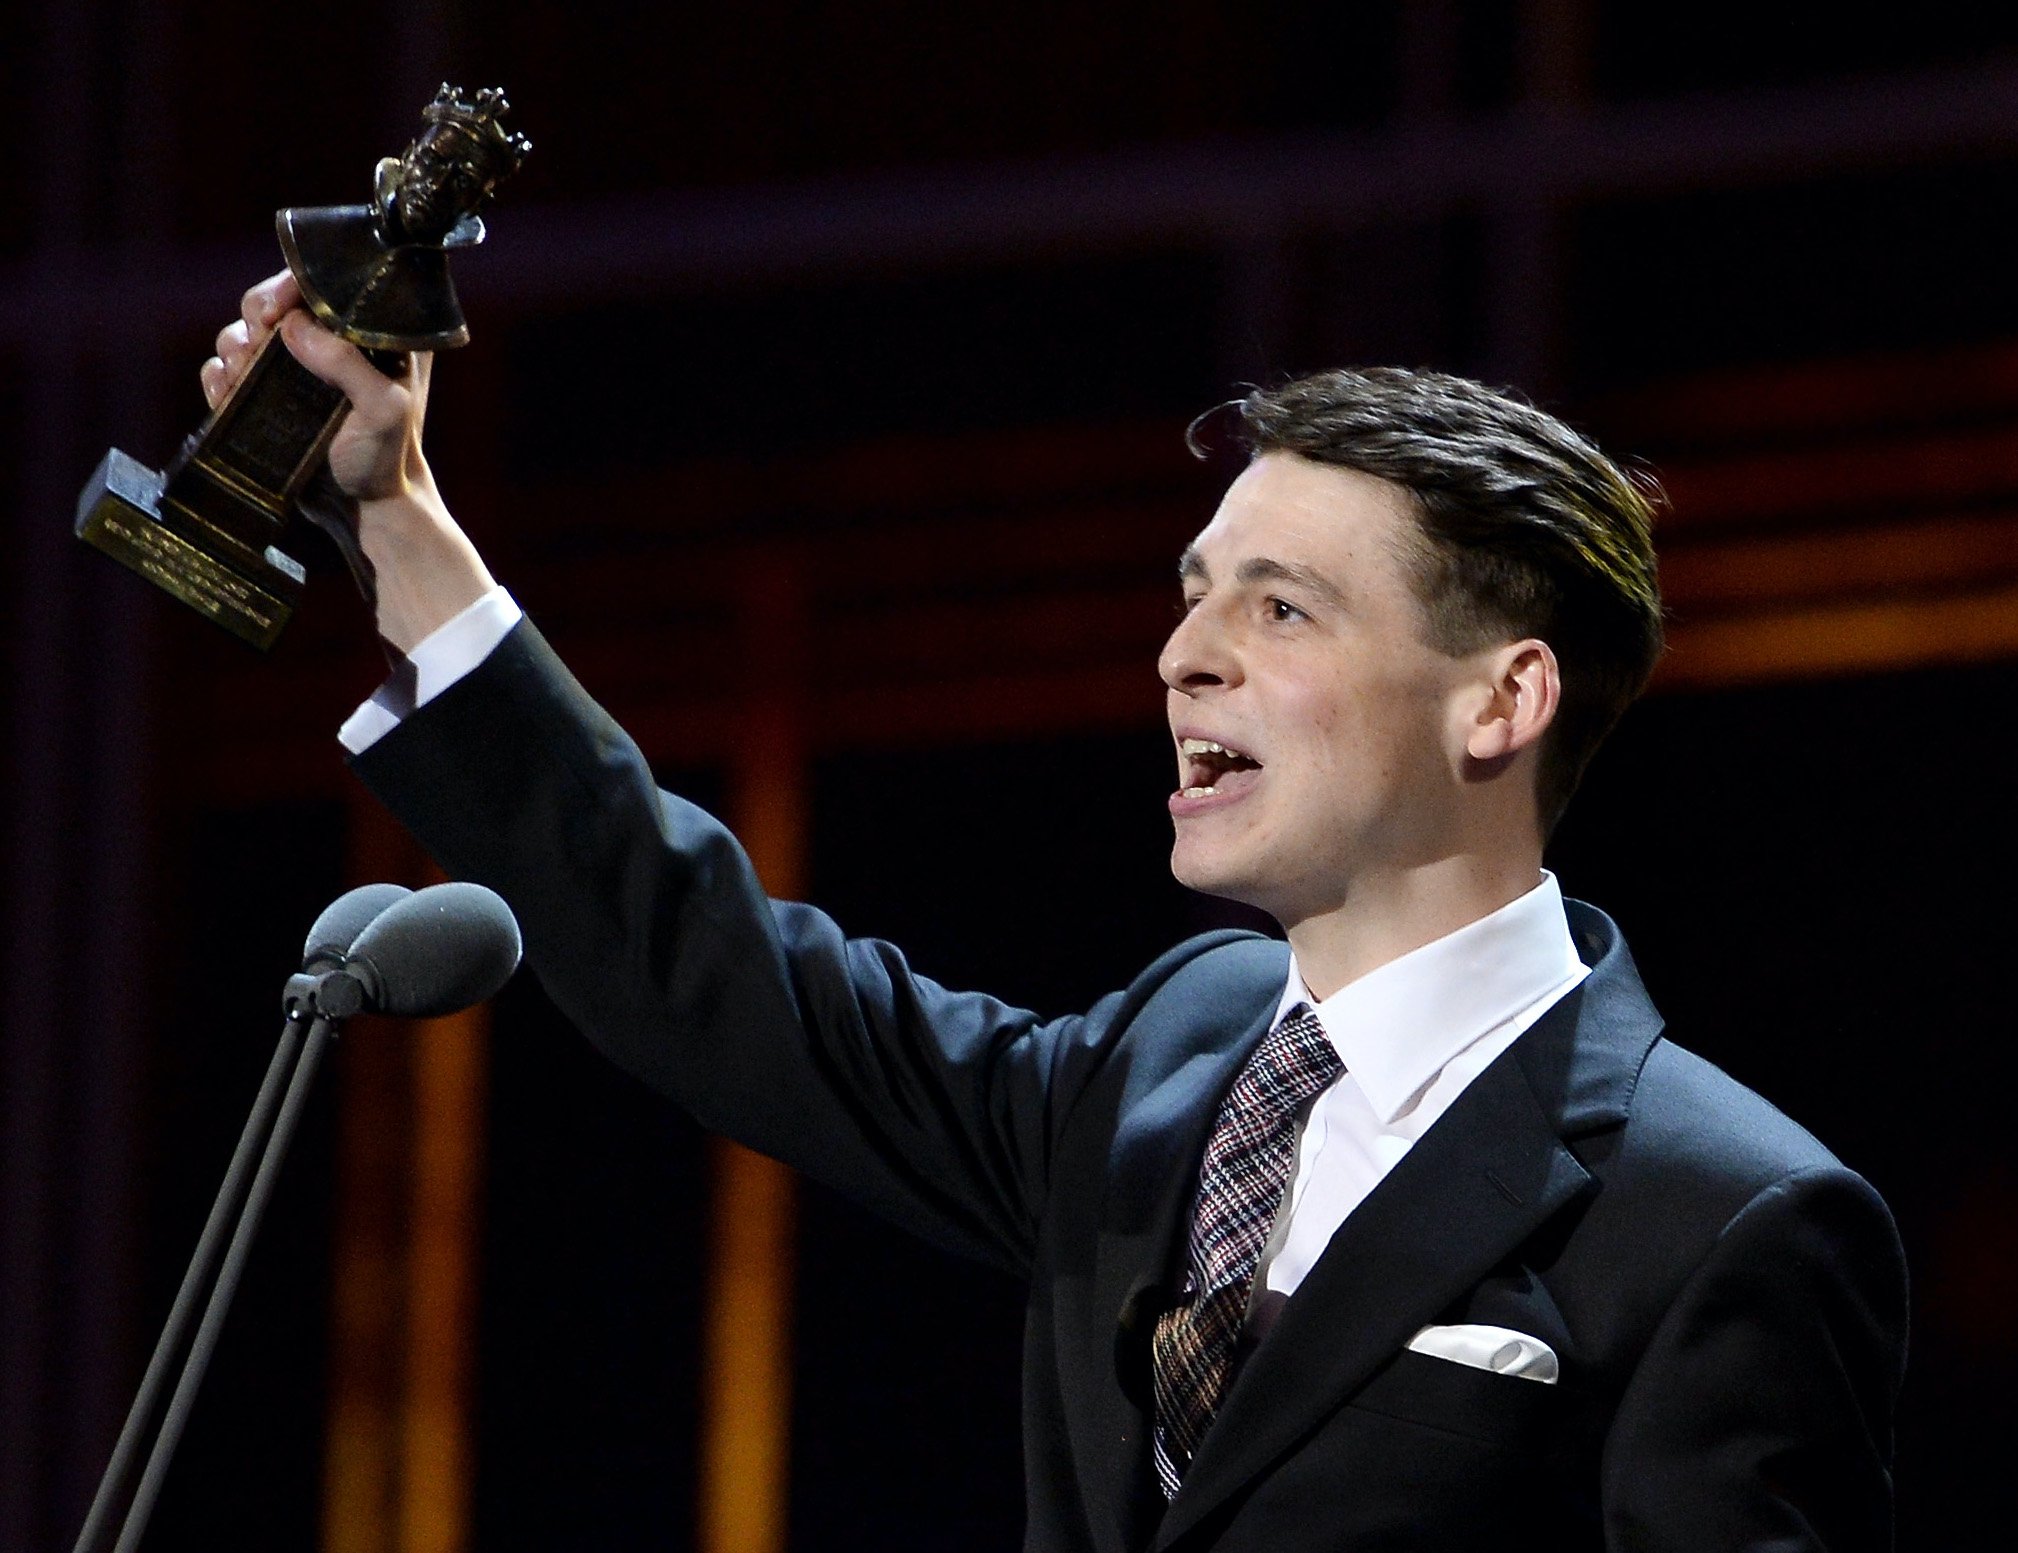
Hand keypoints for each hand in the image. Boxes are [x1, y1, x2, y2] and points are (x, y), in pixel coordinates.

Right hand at [201, 270, 429, 502]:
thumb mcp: (385, 408)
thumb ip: (347, 363)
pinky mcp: (269, 395)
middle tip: (256, 345)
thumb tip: (292, 326)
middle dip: (257, 316)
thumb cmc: (386, 458)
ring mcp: (297, 369)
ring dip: (234, 347)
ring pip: (245, 333)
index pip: (324, 283)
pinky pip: (227, 370)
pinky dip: (219, 377)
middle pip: (275, 301)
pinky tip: (227, 393)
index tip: (277, 311)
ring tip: (242, 374)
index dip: (291, 285)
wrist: (366, 510)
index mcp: (373, 333)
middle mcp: (333, 342)